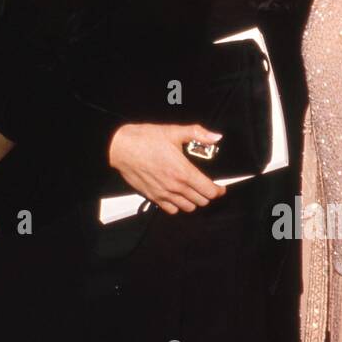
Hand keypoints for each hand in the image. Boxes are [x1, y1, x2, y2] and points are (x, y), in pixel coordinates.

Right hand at [108, 123, 227, 213]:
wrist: (121, 147)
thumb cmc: (145, 139)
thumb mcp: (174, 131)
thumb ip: (197, 134)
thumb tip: (215, 137)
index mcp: (184, 172)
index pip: (210, 191)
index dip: (218, 190)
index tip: (220, 187)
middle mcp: (176, 187)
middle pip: (202, 201)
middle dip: (207, 194)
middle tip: (206, 187)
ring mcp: (164, 194)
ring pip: (188, 207)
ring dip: (193, 201)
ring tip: (193, 191)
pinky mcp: (153, 197)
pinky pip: (171, 210)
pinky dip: (178, 206)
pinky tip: (177, 196)